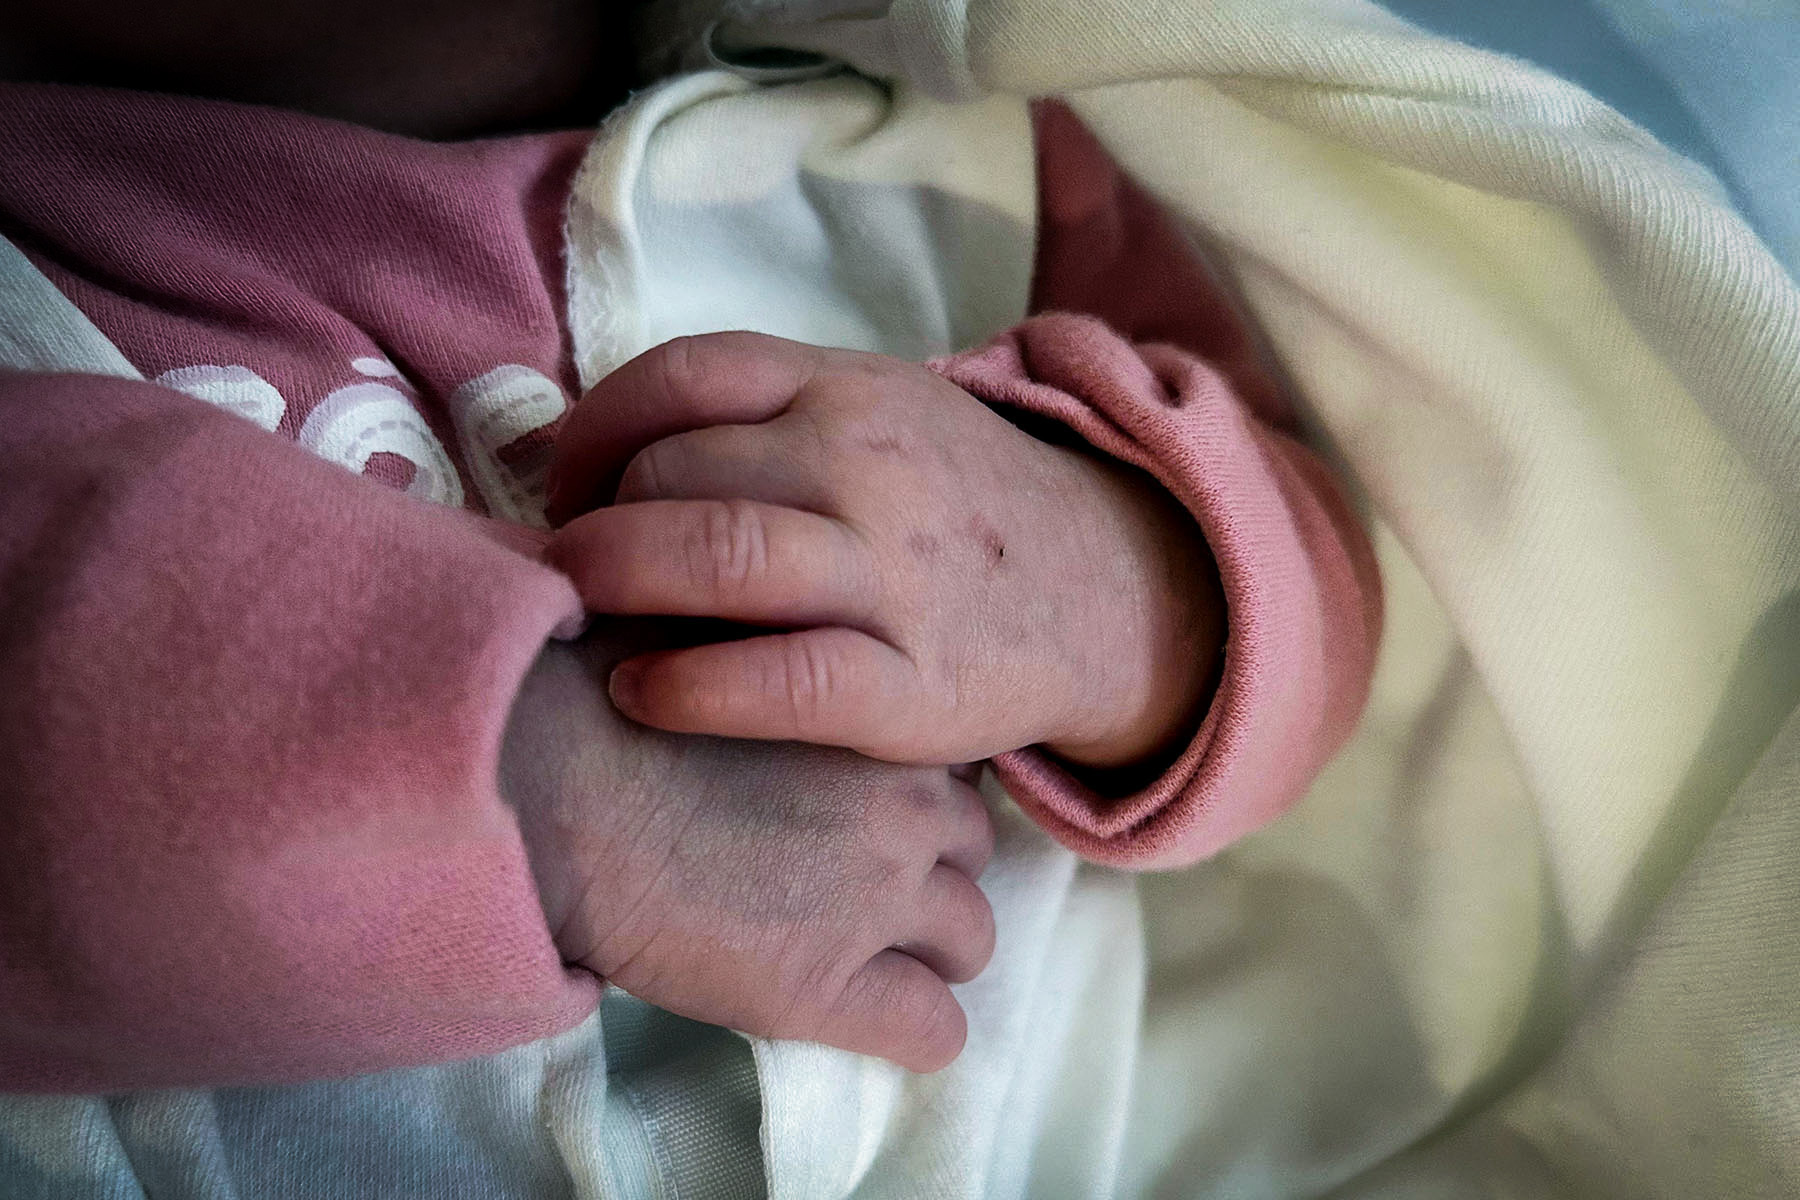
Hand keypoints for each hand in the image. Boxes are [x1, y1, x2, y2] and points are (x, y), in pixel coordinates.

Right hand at [500, 620, 995, 1072]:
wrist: (550, 785)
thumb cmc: (600, 697)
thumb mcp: (716, 641)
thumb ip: (777, 668)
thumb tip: (754, 657)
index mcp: (878, 718)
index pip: (951, 767)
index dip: (906, 795)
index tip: (852, 810)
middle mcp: (905, 807)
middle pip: (972, 850)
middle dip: (925, 869)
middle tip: (847, 885)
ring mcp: (878, 900)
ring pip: (970, 940)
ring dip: (925, 951)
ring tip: (853, 956)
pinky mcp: (832, 988)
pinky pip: (934, 1031)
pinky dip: (911, 1030)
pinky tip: (860, 1019)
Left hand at [544, 332, 1222, 769]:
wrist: (1106, 591)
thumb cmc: (950, 510)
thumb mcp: (874, 417)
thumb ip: (755, 419)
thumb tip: (576, 450)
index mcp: (847, 389)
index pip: (682, 375)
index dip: (591, 433)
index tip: (565, 492)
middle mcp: (868, 465)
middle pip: (675, 472)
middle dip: (593, 528)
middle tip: (570, 575)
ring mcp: (896, 573)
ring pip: (719, 554)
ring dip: (615, 586)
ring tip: (581, 618)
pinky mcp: (913, 685)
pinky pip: (781, 678)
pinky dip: (689, 685)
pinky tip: (642, 693)